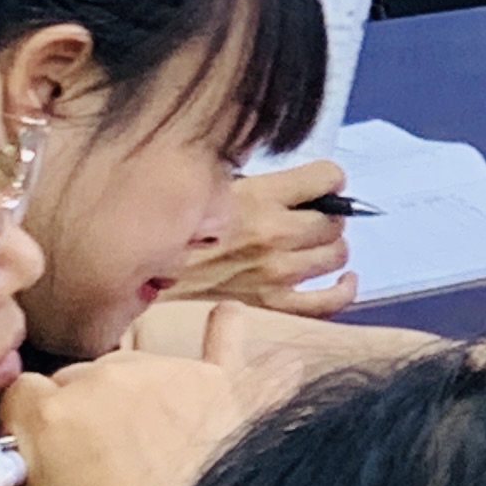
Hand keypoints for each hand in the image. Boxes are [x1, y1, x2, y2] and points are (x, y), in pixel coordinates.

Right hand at [0, 350, 247, 485]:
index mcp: (49, 412)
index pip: (17, 396)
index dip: (21, 427)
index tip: (33, 455)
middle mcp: (107, 377)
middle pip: (74, 379)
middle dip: (73, 412)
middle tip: (89, 466)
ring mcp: (167, 374)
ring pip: (130, 366)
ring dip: (126, 393)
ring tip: (140, 449)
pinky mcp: (219, 382)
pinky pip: (222, 342)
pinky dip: (221, 333)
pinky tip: (224, 315)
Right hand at [164, 162, 356, 314]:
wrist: (142, 284)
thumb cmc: (173, 234)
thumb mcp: (208, 190)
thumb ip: (249, 184)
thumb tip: (284, 182)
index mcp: (259, 197)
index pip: (327, 177)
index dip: (329, 180)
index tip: (321, 186)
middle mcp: (275, 234)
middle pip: (334, 220)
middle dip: (328, 216)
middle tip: (310, 220)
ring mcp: (277, 274)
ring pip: (336, 255)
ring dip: (329, 249)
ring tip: (314, 249)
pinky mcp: (274, 307)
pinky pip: (330, 302)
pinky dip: (343, 289)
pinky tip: (342, 280)